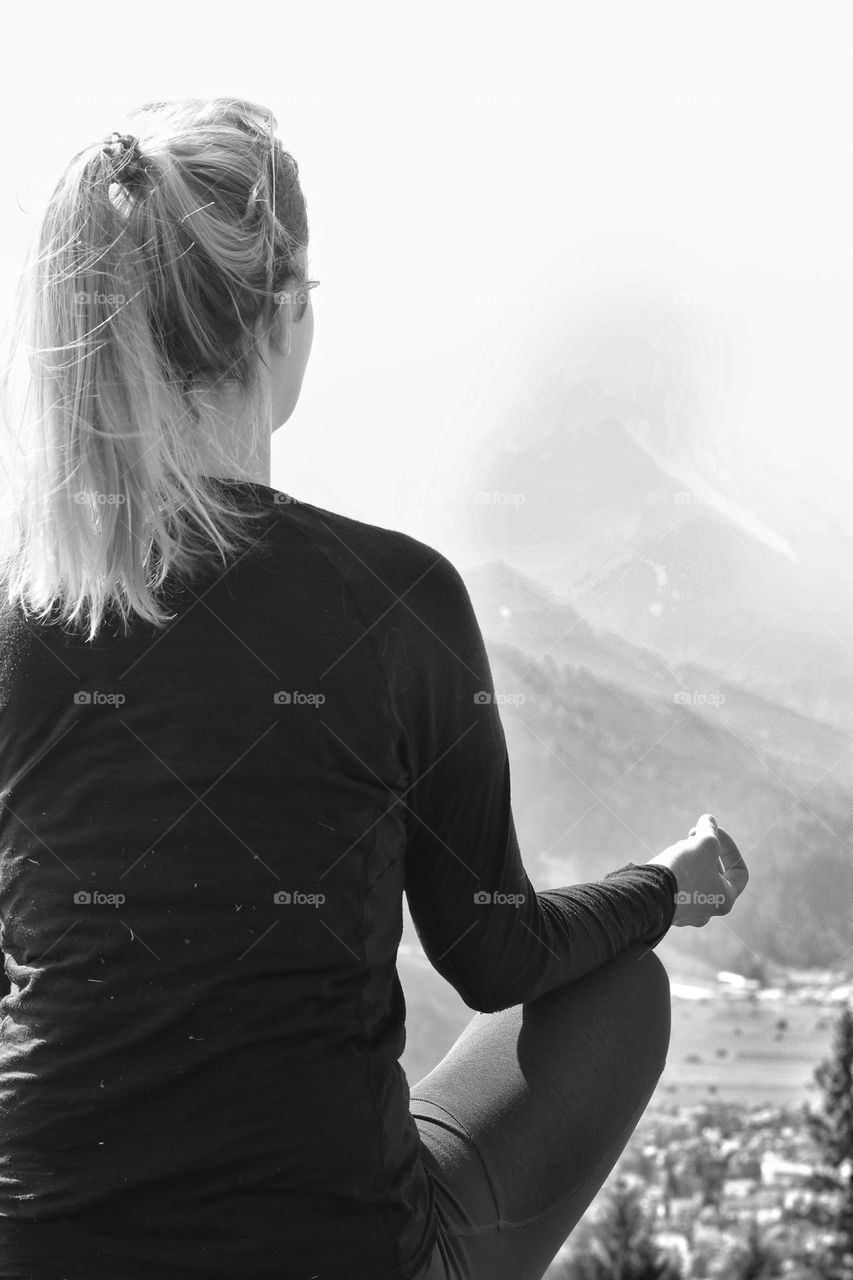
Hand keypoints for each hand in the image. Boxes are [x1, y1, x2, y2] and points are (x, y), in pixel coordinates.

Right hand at [646, 813, 748, 927]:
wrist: (647, 892)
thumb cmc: (683, 870)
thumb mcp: (705, 842)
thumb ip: (710, 830)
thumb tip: (709, 820)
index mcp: (724, 900)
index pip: (739, 872)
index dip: (731, 848)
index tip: (715, 833)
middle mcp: (706, 911)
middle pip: (714, 873)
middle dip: (706, 850)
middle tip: (692, 835)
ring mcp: (685, 911)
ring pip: (694, 877)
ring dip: (690, 857)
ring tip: (679, 846)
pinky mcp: (666, 907)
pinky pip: (677, 884)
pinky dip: (676, 869)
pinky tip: (667, 858)